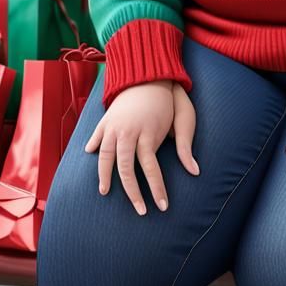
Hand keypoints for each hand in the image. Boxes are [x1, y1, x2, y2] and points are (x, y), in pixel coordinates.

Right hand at [84, 79, 199, 215]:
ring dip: (104, 175)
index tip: (162, 207)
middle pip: (126, 169)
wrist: (150, 74)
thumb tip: (196, 172)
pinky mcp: (107, 118)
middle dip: (132, 193)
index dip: (157, 189)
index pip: (151, 169)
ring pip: (105, 156)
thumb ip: (185, 147)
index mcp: (148, 134)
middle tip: (139, 211)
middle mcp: (129, 133)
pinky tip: (89, 153)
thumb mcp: (183, 120)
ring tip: (104, 191)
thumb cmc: (168, 100)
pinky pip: (97, 135)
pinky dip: (93, 145)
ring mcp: (115, 126)